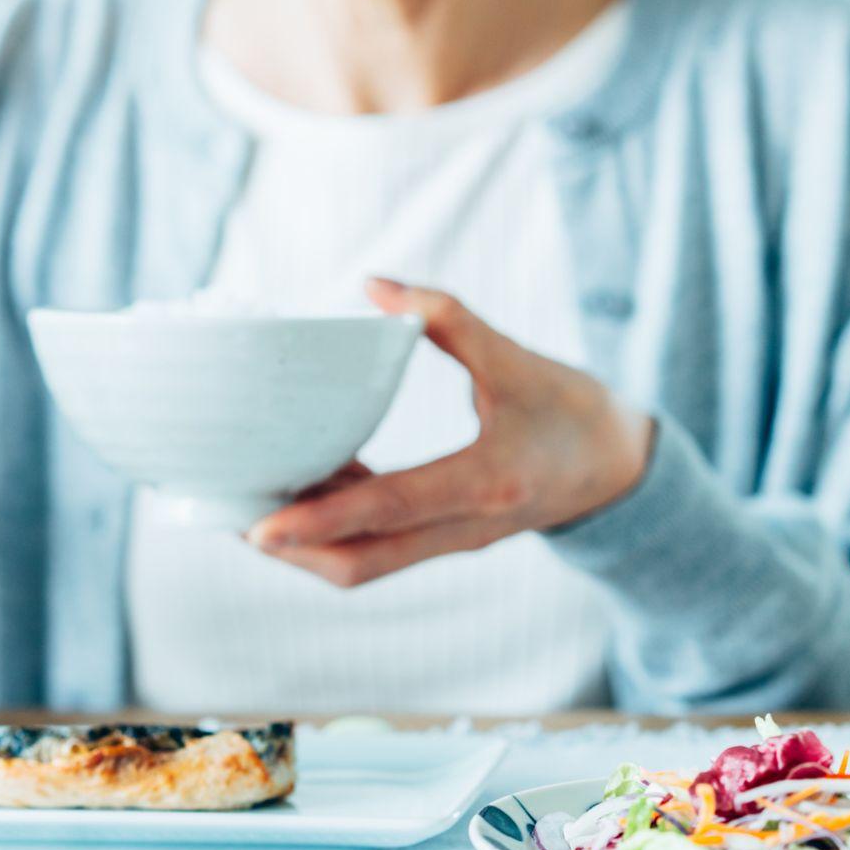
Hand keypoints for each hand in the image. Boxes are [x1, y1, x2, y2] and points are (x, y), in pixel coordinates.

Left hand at [247, 278, 652, 587]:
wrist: (622, 468)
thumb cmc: (572, 408)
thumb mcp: (516, 356)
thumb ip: (446, 317)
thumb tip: (373, 286)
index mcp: (484, 482)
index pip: (386, 510)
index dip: (317, 520)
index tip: (257, 528)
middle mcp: (464, 527)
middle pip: (358, 563)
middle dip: (288, 549)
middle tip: (226, 515)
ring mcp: (453, 540)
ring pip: (363, 563)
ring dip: (304, 541)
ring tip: (246, 501)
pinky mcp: (444, 537)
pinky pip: (378, 546)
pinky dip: (334, 525)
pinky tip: (302, 483)